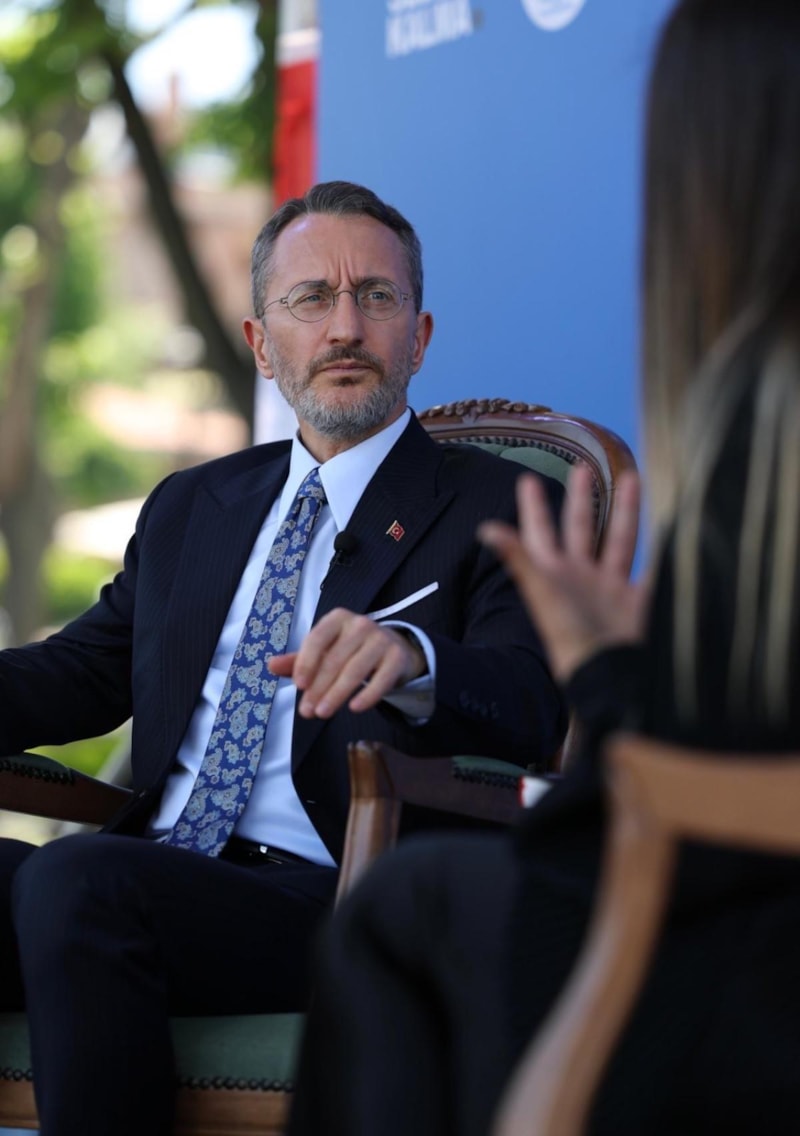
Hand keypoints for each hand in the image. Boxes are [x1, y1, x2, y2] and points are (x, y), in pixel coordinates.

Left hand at [268, 608, 426, 717]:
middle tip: (307, 711)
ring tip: (323, 713)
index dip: (306, 662)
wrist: (395, 649)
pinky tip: (355, 708)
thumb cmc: (352, 649)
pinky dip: (368, 695)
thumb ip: (299, 659)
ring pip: (355, 670)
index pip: (317, 639)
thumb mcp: (325, 650)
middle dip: (319, 688)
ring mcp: (381, 639)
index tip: (299, 685)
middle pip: (335, 659)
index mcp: (337, 619)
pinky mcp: (397, 657)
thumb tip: (271, 665)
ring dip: (337, 694)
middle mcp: (360, 624)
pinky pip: (381, 679)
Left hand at [478, 464, 645, 682]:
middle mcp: (582, 578)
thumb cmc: (570, 635)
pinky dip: (663, 552)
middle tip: (581, 468)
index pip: (541, 532)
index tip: (526, 480)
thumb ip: (519, 559)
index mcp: (556, 573)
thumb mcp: (543, 593)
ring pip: (620, 540)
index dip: (534, 508)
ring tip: (632, 478)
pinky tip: (673, 528)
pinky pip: (653, 570)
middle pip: (581, 529)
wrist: (608, 676)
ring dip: (626, 510)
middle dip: (581, 499)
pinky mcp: (639, 602)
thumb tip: (485, 529)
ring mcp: (611, 589)